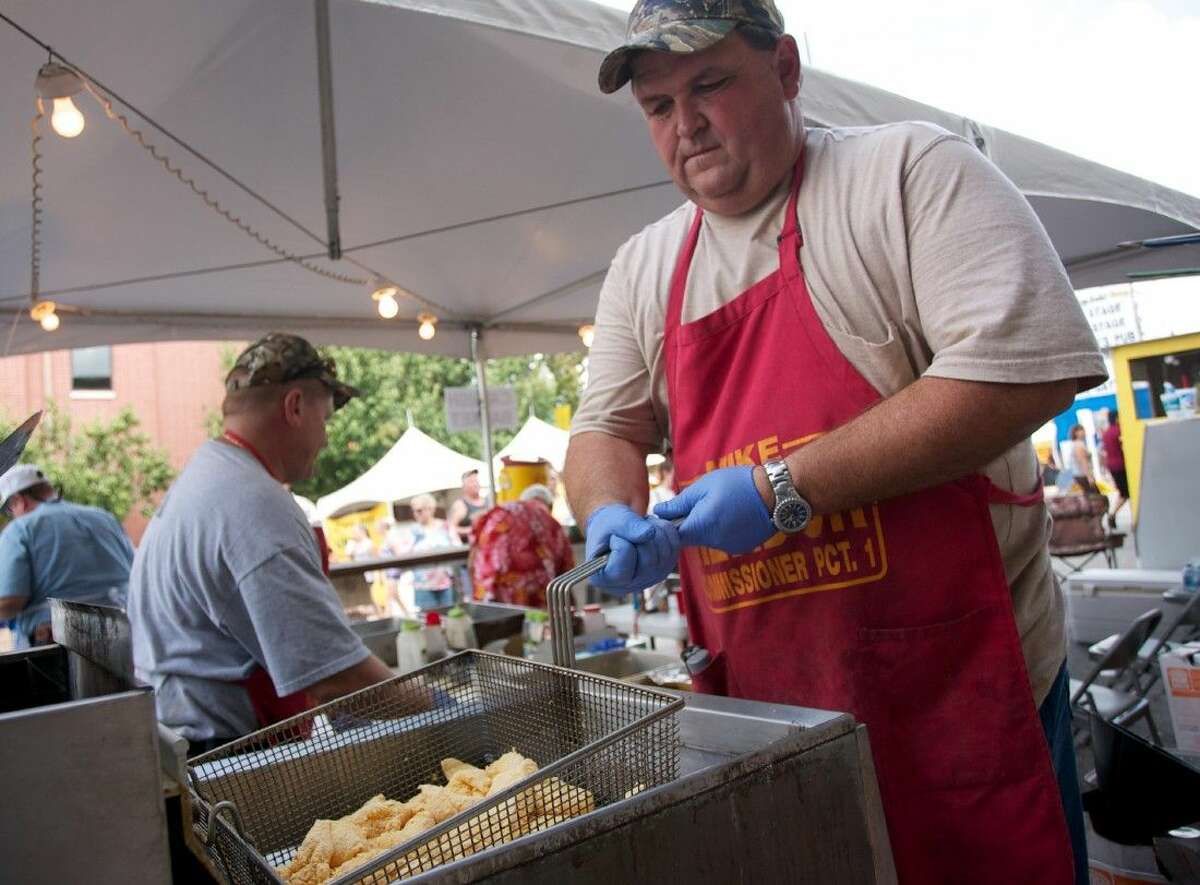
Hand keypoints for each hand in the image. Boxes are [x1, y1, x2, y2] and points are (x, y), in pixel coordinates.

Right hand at [585, 504, 679, 593]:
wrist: (617, 528)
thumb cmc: (608, 526)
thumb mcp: (610, 520)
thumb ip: (626, 526)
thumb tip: (649, 533)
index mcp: (603, 579)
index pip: (621, 567)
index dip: (621, 544)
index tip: (613, 537)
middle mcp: (627, 586)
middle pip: (648, 561)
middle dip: (643, 536)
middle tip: (631, 526)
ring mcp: (647, 581)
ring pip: (664, 555)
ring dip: (656, 531)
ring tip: (641, 526)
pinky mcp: (663, 571)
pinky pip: (674, 549)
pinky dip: (667, 533)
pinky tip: (652, 529)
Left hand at [654, 465, 773, 553]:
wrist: (777, 492)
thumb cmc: (738, 483)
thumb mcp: (705, 486)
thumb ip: (680, 502)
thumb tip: (658, 512)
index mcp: (702, 526)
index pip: (673, 537)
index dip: (668, 527)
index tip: (670, 515)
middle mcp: (714, 542)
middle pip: (691, 538)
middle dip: (690, 523)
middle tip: (700, 502)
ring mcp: (729, 547)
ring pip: (707, 539)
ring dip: (707, 526)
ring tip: (721, 505)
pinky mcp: (742, 548)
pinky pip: (723, 541)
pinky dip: (723, 530)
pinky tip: (734, 514)